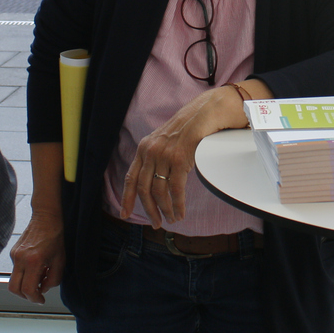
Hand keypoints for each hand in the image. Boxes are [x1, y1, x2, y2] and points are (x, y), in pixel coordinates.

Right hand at [8, 210, 64, 302]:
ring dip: (25, 285)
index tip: (41, 299)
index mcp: (34, 261)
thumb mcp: (60, 261)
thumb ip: (53, 279)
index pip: (28, 289)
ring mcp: (14, 255)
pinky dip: (24, 274)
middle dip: (25, 296)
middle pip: (14, 289)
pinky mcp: (13, 252)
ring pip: (14, 280)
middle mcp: (20, 259)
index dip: (35, 299)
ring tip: (39, 277)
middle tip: (37, 295)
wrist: (46, 217)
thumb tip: (44, 289)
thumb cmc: (55, 237)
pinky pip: (15, 270)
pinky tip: (36, 268)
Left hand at [121, 83, 259, 226]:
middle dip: (149, 209)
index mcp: (145, 147)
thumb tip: (157, 181)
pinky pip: (175, 188)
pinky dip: (177, 204)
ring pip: (159, 191)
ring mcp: (164, 154)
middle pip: (144, 188)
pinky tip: (180, 212)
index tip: (125, 214)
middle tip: (156, 223)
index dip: (126, 198)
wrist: (208, 109)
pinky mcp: (180, 158)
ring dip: (165, 209)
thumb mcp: (167, 140)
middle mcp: (150, 150)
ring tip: (172, 219)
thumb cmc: (192, 125)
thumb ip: (158, 157)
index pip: (131, 177)